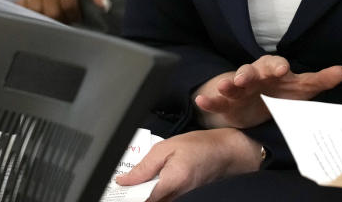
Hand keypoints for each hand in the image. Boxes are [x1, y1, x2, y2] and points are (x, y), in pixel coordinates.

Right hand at [15, 0, 109, 22]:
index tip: (76, 19)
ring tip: (53, 17)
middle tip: (65, 21)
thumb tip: (104, 6)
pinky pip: (22, 4)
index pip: (68, 3)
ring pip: (35, 9)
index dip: (73, 16)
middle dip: (59, 20)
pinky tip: (39, 12)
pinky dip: (30, 12)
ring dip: (44, 18)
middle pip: (51, 9)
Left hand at [115, 128, 262, 201]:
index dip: (124, 197)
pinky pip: (159, 195)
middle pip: (143, 201)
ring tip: (133, 177)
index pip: (138, 201)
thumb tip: (123, 181)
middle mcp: (173, 195)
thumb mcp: (169, 147)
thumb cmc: (203, 146)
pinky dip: (149, 188)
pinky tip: (147, 178)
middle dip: (130, 193)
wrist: (227, 151)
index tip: (114, 190)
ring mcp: (176, 197)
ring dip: (139, 190)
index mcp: (169, 183)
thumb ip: (144, 166)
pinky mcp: (179, 194)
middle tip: (122, 182)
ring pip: (150, 199)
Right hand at [194, 55, 341, 128]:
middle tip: (245, 78)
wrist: (258, 106)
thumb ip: (321, 80)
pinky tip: (201, 101)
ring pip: (232, 84)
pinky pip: (216, 100)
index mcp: (274, 71)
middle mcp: (255, 77)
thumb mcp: (302, 88)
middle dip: (248, 73)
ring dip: (228, 84)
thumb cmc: (283, 92)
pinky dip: (209, 100)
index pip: (275, 64)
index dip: (278, 66)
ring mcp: (239, 90)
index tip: (282, 69)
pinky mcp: (227, 103)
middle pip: (250, 71)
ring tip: (225, 86)